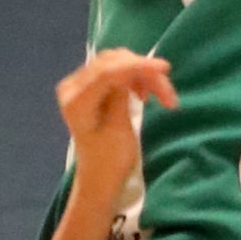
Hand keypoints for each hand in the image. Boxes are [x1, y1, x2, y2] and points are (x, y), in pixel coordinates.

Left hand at [55, 44, 175, 204]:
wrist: (99, 177)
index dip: (137, 66)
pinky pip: (116, 70)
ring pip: (117, 63)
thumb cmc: (110, 161)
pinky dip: (134, 77)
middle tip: (167, 94)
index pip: (107, 72)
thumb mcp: (119, 130)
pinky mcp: (90, 86)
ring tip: (157, 97)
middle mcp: (72, 87)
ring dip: (142, 75)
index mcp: (75, 101)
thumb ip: (120, 96)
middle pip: (113, 62)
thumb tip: (130, 69)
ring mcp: (80, 84)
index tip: (164, 69)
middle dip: (143, 72)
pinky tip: (143, 94)